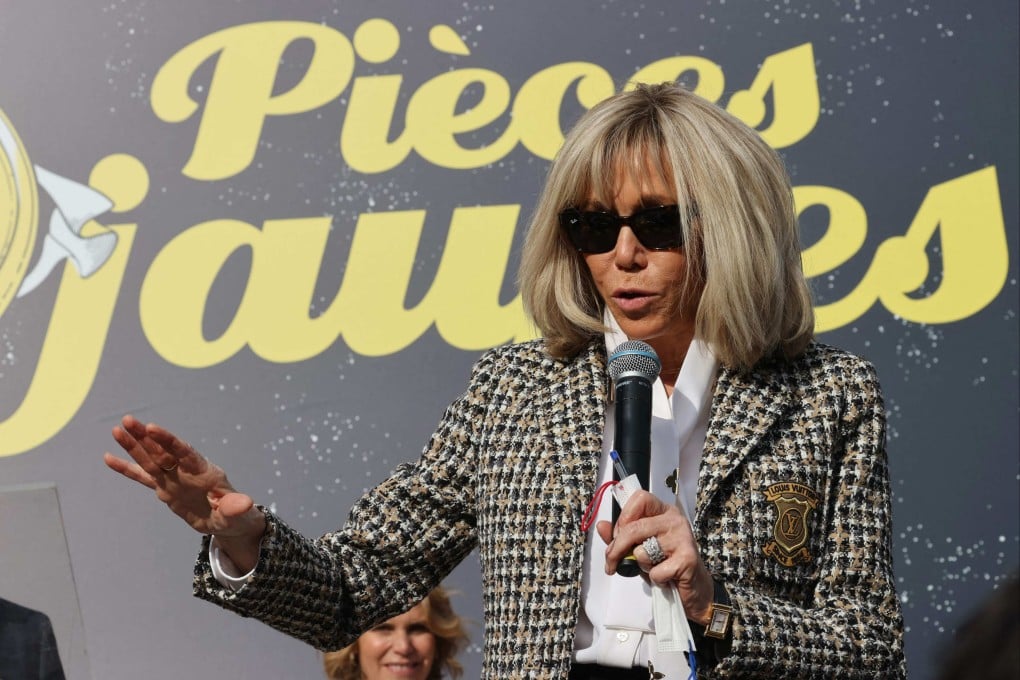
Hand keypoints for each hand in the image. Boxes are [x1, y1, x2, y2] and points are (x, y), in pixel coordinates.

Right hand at [104, 414, 265, 570]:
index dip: (168, 441)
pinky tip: (109, 458)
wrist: (228, 521)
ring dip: (134, 446)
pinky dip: (127, 469)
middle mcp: (186, 471)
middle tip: (127, 420)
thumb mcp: (238, 513)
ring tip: (116, 430)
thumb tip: (246, 504)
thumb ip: (236, 507)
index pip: (184, 452)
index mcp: (204, 471)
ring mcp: (173, 478)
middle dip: (145, 436)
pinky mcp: (165, 488)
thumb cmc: (237, 515)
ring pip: (150, 460)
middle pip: (163, 451)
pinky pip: (143, 477)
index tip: (152, 428)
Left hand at [596, 490, 714, 624]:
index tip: (616, 537)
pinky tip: (666, 578)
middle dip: (616, 549)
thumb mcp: (639, 548)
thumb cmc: (666, 565)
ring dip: (641, 566)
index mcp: (663, 511)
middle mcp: (674, 520)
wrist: (694, 589)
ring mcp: (682, 538)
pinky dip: (655, 579)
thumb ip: (620, 537)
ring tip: (654, 567)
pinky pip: (655, 571)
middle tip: (612, 563)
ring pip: (642, 551)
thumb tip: (601, 526)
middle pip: (634, 528)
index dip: (623, 518)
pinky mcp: (687, 559)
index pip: (639, 499)